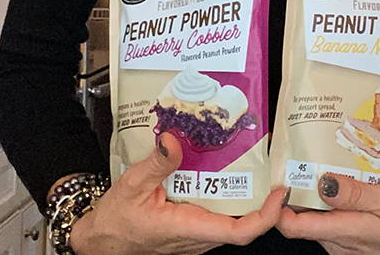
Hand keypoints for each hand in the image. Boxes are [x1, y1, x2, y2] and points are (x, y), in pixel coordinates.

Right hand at [69, 133, 285, 253]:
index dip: (265, 215)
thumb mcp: (133, 184)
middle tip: (274, 167)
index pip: (238, 232)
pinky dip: (228, 197)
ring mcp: (196, 237)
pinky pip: (218, 217)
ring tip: (257, 164)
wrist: (101, 240)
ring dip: (247, 198)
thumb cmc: (116, 218)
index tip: (278, 193)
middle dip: (263, 200)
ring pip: (231, 220)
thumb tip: (173, 139)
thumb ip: (156, 162)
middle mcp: (197, 237)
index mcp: (186, 228)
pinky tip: (228, 173)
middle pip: (242, 224)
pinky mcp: (192, 230)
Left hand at [277, 174, 379, 254]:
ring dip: (316, 193)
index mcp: (347, 232)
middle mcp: (339, 243)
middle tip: (305, 158)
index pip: (295, 226)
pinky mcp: (352, 242)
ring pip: (316, 217)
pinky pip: (331, 220)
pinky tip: (346, 183)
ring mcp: (345, 245)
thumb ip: (356, 194)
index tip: (281, 178)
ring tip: (327, 164)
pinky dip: (332, 201)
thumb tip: (322, 182)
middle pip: (302, 218)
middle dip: (299, 190)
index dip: (278, 205)